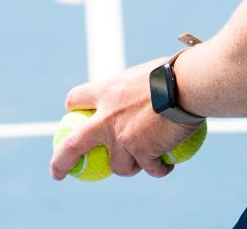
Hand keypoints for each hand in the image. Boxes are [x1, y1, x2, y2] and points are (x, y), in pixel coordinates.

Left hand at [51, 60, 199, 179]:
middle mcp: (108, 116)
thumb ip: (134, 91)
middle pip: (73, 144)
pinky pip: (149, 169)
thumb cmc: (175, 73)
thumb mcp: (144, 75)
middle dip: (61, 162)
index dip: (73, 109)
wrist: (189, 85)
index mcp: (107, 91)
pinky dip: (160, 169)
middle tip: (58, 172)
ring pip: (119, 166)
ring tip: (147, 161)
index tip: (72, 116)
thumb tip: (143, 96)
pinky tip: (167, 166)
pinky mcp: (142, 152)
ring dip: (133, 166)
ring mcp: (123, 137)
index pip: (77, 99)